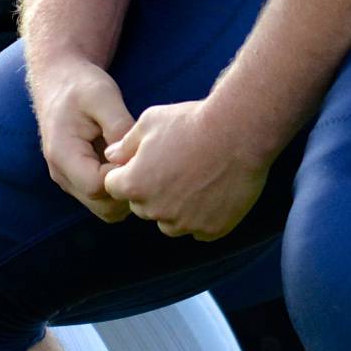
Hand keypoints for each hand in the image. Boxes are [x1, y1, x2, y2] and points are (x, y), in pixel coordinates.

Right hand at [29, 56, 134, 220]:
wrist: (59, 80)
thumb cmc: (81, 85)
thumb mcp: (103, 96)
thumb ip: (119, 125)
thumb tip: (135, 155)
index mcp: (63, 155)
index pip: (97, 188)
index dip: (124, 177)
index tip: (138, 155)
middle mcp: (62, 174)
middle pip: (102, 207)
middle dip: (128, 191)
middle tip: (146, 163)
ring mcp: (68, 179)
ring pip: (104, 208)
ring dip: (125, 192)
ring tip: (138, 161)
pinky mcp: (78, 178)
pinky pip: (102, 198)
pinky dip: (119, 188)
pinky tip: (129, 163)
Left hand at [101, 98, 273, 240]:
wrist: (239, 132)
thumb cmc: (192, 122)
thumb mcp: (150, 121)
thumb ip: (125, 144)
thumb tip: (111, 156)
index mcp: (135, 185)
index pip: (114, 187)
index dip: (128, 171)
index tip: (146, 159)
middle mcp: (156, 210)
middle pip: (142, 207)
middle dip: (150, 190)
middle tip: (174, 166)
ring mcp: (185, 223)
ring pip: (170, 223)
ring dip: (175, 208)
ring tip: (194, 180)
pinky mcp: (212, 230)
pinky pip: (198, 229)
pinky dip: (202, 216)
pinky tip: (213, 192)